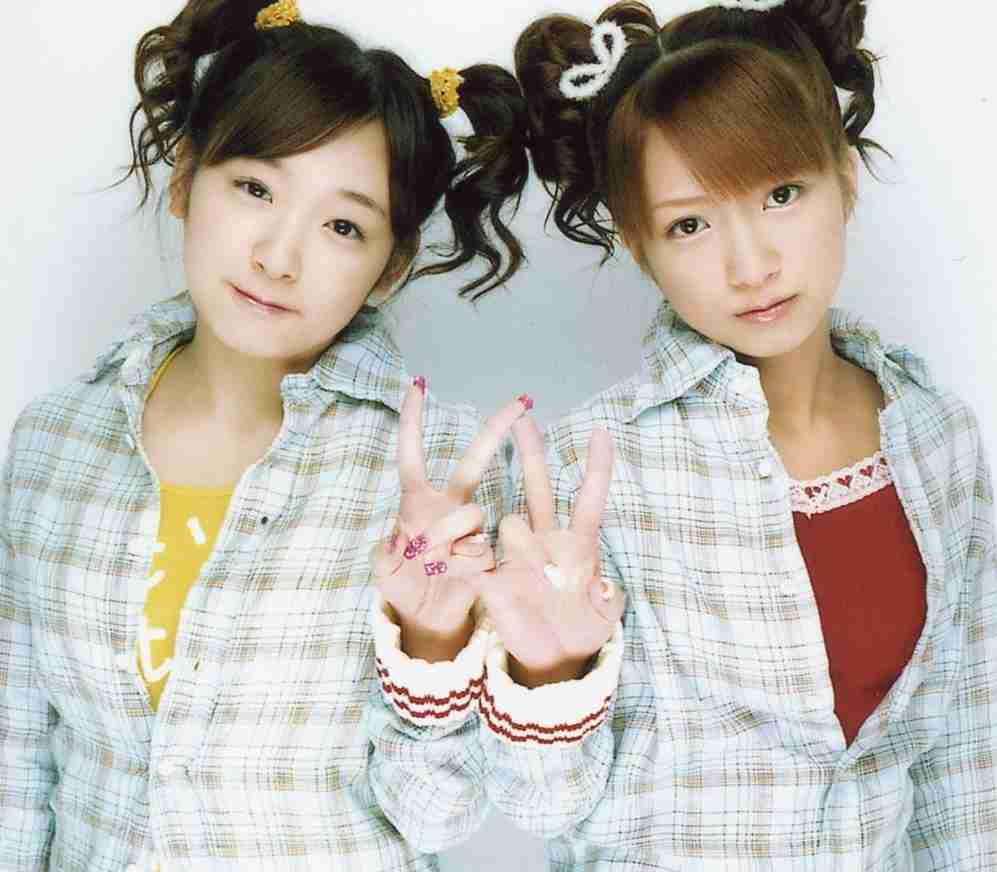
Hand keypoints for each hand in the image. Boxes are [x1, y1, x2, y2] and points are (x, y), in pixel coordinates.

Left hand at [372, 379, 529, 661]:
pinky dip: (468, 564)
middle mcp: (446, 507)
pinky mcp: (488, 551)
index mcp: (415, 504)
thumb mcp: (384, 573)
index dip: (413, 421)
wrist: (428, 618)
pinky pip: (485, 548)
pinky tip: (457, 577)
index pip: (413, 456)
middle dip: (495, 430)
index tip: (418, 384)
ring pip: (476, 512)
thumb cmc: (403, 586)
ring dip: (455, 536)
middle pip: (471, 463)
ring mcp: (470, 528)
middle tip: (521, 402)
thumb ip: (384, 556)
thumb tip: (398, 539)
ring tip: (436, 564)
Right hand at [472, 417, 624, 687]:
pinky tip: (476, 569)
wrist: (550, 659)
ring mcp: (516, 555)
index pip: (589, 498)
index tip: (601, 430)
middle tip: (520, 412)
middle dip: (530, 448)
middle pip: (538, 485)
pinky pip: (477, 558)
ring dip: (519, 543)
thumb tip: (604, 585)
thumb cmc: (583, 631)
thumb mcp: (605, 619)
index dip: (597, 467)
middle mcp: (546, 540)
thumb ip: (608, 599)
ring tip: (533, 578)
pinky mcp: (491, 577)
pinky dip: (472, 559)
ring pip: (510, 521)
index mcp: (579, 544)